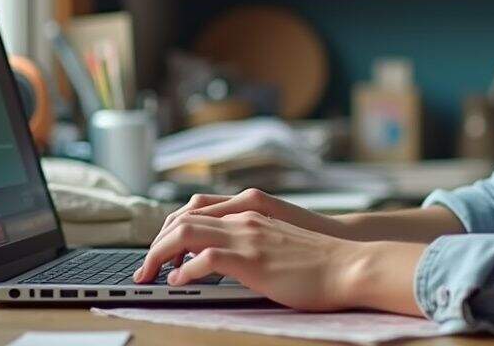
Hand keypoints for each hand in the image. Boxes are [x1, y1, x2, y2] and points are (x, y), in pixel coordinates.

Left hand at [133, 210, 361, 310]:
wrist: (349, 264)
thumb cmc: (320, 261)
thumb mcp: (279, 241)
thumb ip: (253, 241)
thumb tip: (227, 260)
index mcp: (250, 211)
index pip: (194, 210)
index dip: (169, 230)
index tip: (159, 254)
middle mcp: (244, 217)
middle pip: (182, 218)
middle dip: (155, 243)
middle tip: (145, 269)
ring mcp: (247, 236)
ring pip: (185, 232)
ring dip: (159, 254)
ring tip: (150, 275)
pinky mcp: (252, 258)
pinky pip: (205, 258)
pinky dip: (185, 270)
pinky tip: (178, 283)